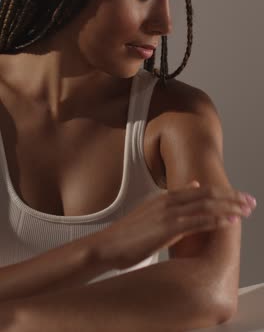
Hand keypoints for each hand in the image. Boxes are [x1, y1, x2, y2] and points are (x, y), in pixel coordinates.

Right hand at [94, 181, 255, 269]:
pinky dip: (215, 221)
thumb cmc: (129, 232)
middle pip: (208, 195)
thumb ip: (175, 198)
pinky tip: (228, 222)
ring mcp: (168, 213)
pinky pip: (196, 222)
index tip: (240, 196)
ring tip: (246, 210)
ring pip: (205, 207)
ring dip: (229, 208)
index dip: (224, 193)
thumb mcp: (152, 209)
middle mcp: (169, 201)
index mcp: (167, 197)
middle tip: (250, 201)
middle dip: (232, 198)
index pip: (202, 191)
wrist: (108, 245)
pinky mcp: (167, 228)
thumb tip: (195, 185)